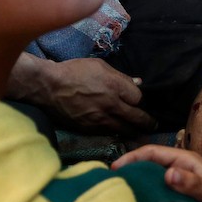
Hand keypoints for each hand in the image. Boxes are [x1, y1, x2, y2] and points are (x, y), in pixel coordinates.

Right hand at [7, 53, 155, 133]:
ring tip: (142, 135)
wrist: (48, 88)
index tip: (139, 101)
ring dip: (135, 132)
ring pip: (125, 130)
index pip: (139, 98)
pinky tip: (121, 135)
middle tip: (153, 126)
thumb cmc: (73, 71)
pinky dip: (117, 134)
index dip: (141, 100)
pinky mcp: (90, 129)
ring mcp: (101, 119)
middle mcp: (111, 105)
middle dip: (148, 123)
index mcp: (115, 86)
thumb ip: (120, 76)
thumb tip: (138, 83)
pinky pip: (109, 134)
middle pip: (138, 118)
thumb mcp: (99, 66)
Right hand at [113, 143, 201, 201]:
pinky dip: (145, 194)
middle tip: (110, 184)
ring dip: (136, 183)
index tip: (114, 171)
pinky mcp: (179, 194)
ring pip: (151, 178)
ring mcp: (179, 181)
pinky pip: (157, 191)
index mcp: (186, 160)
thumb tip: (168, 173)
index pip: (152, 152)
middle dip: (130, 170)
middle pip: (148, 163)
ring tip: (118, 195)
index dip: (132, 158)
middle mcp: (180, 168)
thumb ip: (194, 184)